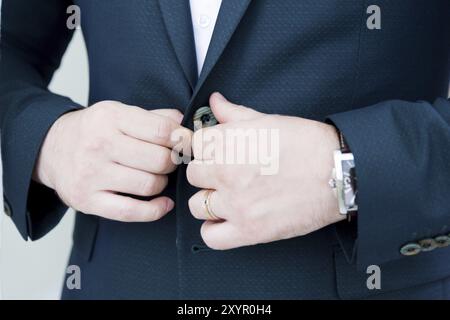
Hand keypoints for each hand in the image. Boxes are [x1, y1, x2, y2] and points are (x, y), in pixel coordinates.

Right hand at [34, 101, 191, 221]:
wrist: (50, 148)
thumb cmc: (93, 131)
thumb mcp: (119, 112)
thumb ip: (154, 117)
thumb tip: (184, 123)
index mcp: (110, 117)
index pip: (162, 130)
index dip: (183, 139)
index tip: (187, 144)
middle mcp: (99, 144)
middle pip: (159, 160)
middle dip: (172, 162)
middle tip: (168, 161)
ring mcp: (91, 174)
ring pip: (150, 185)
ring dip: (162, 183)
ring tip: (156, 176)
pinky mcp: (87, 200)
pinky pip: (132, 212)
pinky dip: (155, 210)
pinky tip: (163, 203)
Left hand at [187, 93, 343, 249]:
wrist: (338, 172)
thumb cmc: (306, 143)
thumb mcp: (268, 120)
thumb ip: (234, 113)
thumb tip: (215, 101)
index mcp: (228, 141)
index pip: (194, 145)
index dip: (206, 150)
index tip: (216, 154)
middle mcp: (225, 172)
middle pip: (193, 175)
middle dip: (207, 174)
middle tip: (226, 175)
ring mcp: (236, 203)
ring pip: (197, 205)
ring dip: (209, 202)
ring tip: (228, 198)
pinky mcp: (249, 230)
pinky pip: (211, 236)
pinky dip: (214, 230)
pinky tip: (227, 220)